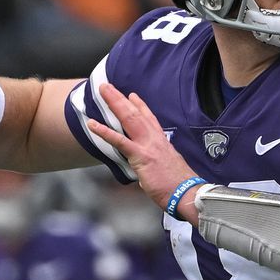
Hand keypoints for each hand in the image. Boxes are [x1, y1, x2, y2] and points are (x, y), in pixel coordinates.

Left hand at [86, 83, 200, 217]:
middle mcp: (155, 140)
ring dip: (114, 103)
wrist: (187, 193)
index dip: (141, 106)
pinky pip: (120, 141)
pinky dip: (104, 131)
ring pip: (129, 119)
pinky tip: (92, 124)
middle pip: (136, 114)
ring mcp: (148, 146)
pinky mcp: (140, 157)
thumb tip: (146, 175)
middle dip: (121, 98)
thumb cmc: (179, 187)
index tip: (132, 96)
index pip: (150, 119)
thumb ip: (155, 168)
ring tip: (102, 91)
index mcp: (163, 143)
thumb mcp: (167, 171)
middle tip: (109, 86)